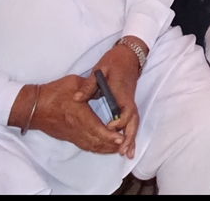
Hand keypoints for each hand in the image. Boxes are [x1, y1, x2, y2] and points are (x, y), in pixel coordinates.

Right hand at [22, 74, 124, 153]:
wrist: (33, 106)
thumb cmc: (53, 93)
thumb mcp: (73, 83)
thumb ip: (89, 86)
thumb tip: (102, 87)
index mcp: (79, 115)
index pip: (97, 129)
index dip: (110, 136)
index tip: (121, 138)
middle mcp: (76, 128)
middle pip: (96, 141)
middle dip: (111, 145)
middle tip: (124, 144)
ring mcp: (72, 134)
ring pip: (91, 145)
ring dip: (104, 148)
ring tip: (117, 148)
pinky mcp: (68, 137)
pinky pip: (84, 145)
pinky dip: (95, 148)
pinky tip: (102, 147)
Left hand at [88, 41, 142, 158]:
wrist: (128, 56)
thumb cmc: (114, 62)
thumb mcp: (100, 70)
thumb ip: (89, 85)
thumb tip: (76, 97)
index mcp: (122, 93)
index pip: (125, 111)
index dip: (119, 122)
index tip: (109, 128)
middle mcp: (128, 100)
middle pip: (132, 121)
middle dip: (129, 137)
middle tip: (123, 152)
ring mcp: (129, 103)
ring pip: (133, 123)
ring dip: (130, 138)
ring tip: (128, 154)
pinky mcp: (127, 104)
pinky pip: (130, 121)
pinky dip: (129, 133)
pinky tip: (126, 144)